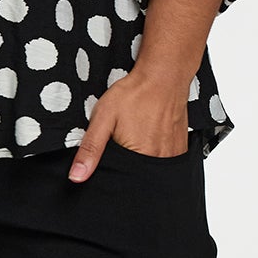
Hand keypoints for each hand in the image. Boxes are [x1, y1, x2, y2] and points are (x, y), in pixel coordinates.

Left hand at [67, 74, 190, 180]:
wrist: (164, 76)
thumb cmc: (134, 94)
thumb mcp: (103, 118)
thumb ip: (90, 149)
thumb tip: (77, 176)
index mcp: (138, 158)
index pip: (120, 181)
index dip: (112, 171)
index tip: (112, 152)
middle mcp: (158, 160)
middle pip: (136, 177)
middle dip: (126, 165)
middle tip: (125, 137)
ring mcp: (172, 155)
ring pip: (151, 170)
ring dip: (142, 159)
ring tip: (137, 135)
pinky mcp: (180, 149)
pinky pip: (165, 161)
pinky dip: (155, 155)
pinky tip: (150, 137)